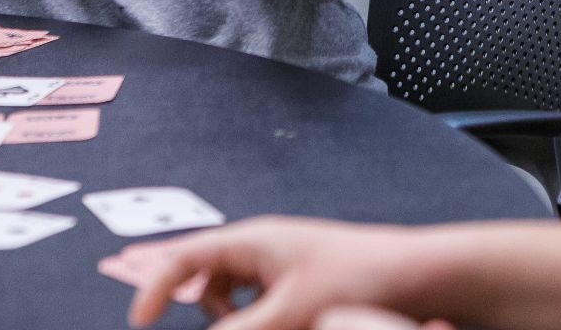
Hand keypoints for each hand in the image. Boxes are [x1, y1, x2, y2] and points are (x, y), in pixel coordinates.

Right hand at [127, 216, 426, 329]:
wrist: (419, 273)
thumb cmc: (360, 277)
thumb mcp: (291, 312)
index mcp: (252, 241)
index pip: (183, 257)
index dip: (155, 287)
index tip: (141, 322)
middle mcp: (262, 247)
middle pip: (206, 279)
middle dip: (205, 308)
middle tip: (233, 326)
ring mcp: (282, 264)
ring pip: (233, 296)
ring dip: (235, 317)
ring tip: (270, 325)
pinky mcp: (301, 283)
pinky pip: (260, 303)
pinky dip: (258, 318)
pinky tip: (285, 325)